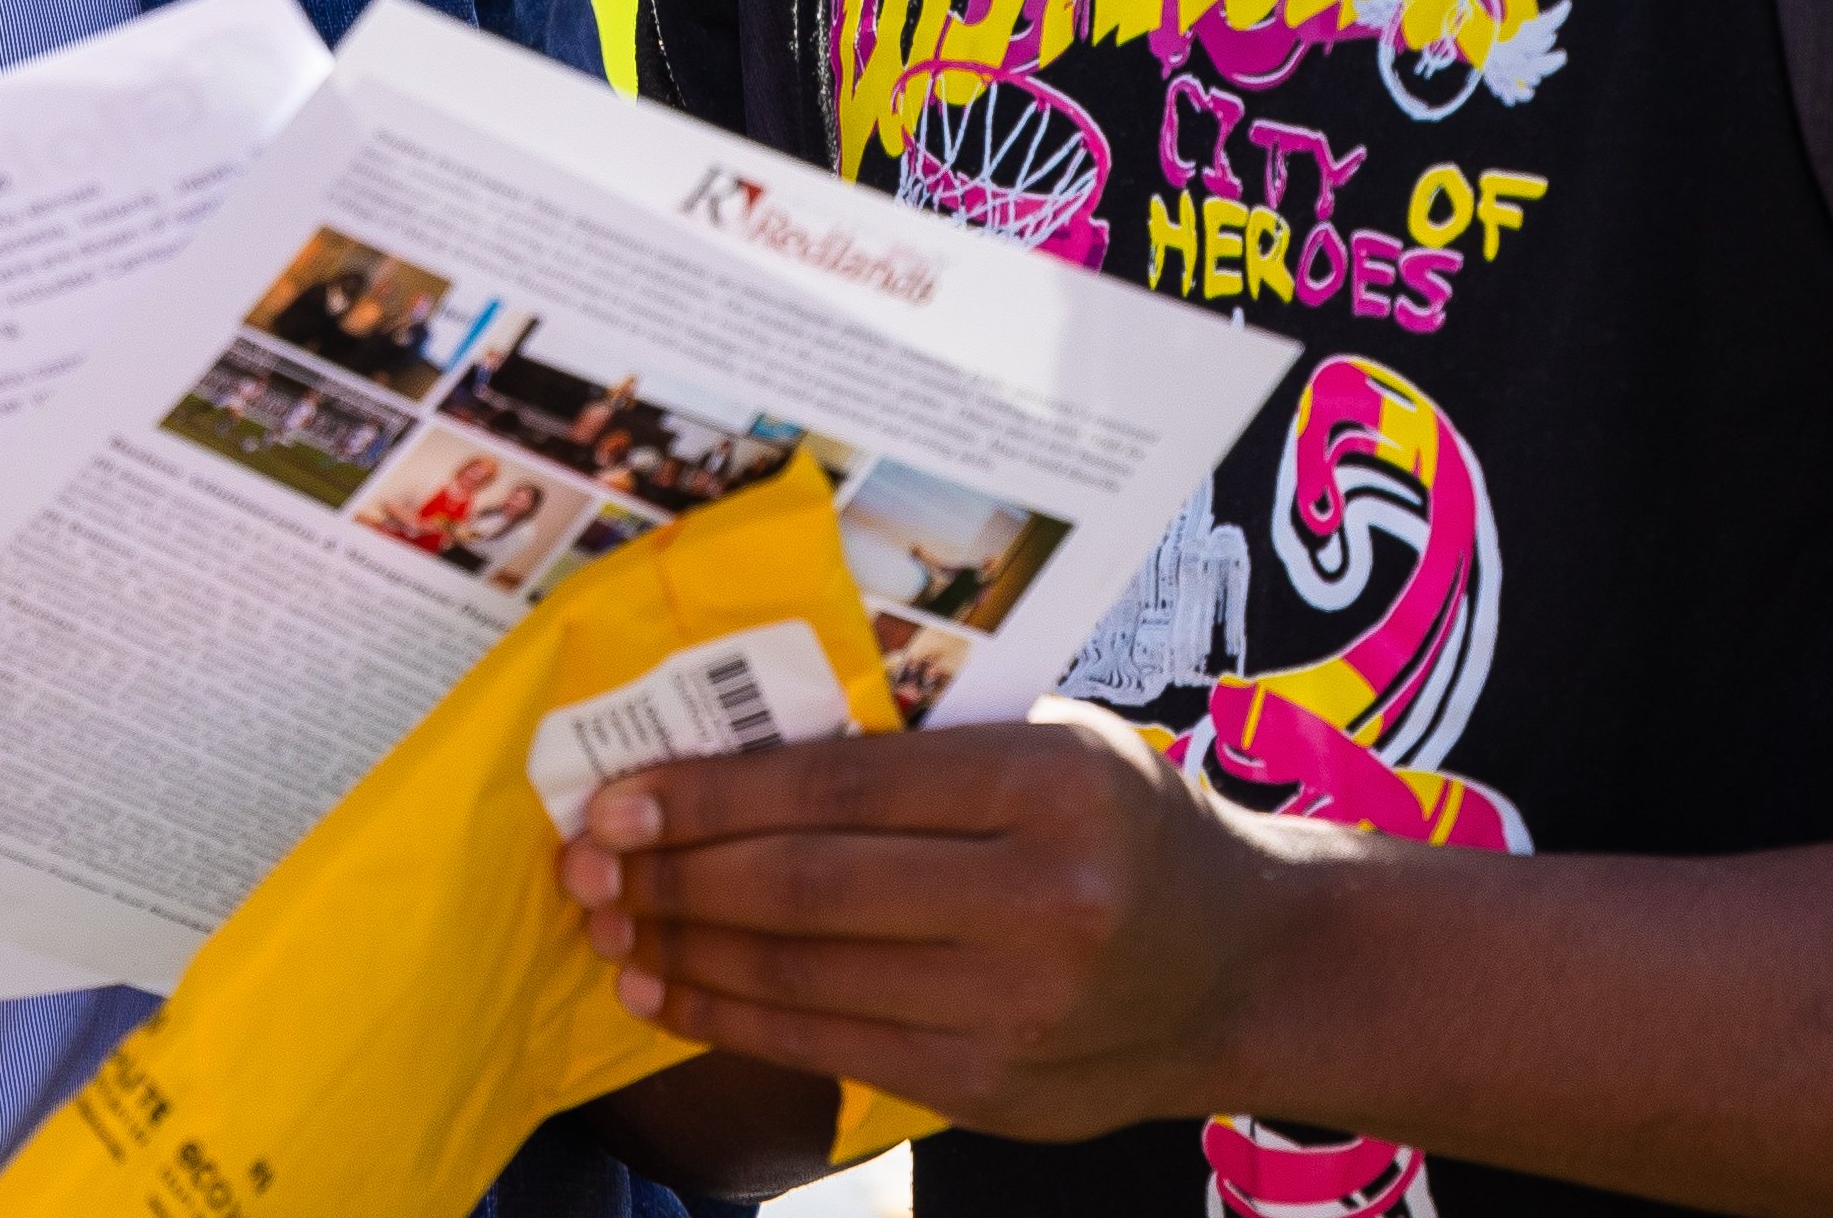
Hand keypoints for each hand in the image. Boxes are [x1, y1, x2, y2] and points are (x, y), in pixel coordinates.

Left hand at [558, 701, 1358, 1141]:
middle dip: (676, 874)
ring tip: (606, 923)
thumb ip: (924, 745)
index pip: (842, 788)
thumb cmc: (1125, 824)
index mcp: (1053, 785)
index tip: (620, 794)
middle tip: (584, 858)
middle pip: (811, 888)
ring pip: (808, 978)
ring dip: (686, 951)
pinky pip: (832, 1047)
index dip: (714, 795)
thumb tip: (734, 744)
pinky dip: (735, 1017)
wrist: (1247, 968)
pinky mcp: (992, 1088)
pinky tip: (669, 990)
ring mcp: (1019, 1009)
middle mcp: (1044, 901)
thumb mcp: (1055, 743)